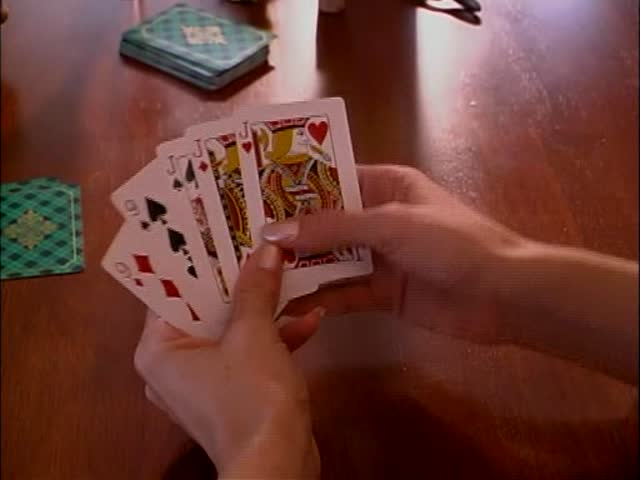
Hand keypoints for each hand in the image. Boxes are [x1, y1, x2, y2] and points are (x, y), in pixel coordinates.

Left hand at [134, 244, 320, 478]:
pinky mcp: (234, 390)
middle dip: (237, 278)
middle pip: (205, 307)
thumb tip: (268, 248)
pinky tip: (311, 318)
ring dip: (264, 306)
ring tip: (288, 270)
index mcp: (159, 349)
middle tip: (255, 241)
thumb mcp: (254, 334)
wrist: (278, 466)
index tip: (216, 230)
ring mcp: (205, 380)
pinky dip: (275, 338)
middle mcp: (174, 363)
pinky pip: (249, 352)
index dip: (196, 259)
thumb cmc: (250, 396)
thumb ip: (257, 288)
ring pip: (232, 328)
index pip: (170, 290)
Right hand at [263, 164, 526, 343]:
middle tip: (240, 240)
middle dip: (289, 232)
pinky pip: (342, 292)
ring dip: (298, 266)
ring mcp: (379, 257)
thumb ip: (332, 228)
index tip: (250, 196)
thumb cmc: (450, 243)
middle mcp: (378, 218)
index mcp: (385, 185)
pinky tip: (286, 304)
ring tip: (253, 273)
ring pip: (329, 259)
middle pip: (325, 222)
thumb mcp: (390, 224)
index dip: (294, 188)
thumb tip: (274, 232)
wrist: (503, 295)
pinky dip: (318, 298)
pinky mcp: (381, 293)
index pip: (331, 179)